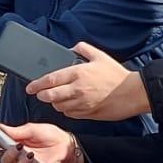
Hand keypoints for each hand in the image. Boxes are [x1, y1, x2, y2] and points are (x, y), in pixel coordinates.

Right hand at [0, 123, 79, 162]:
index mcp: (16, 141)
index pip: (0, 144)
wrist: (65, 145)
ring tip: (31, 155)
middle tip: (17, 148)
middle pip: (4, 160)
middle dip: (8, 155)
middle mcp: (19, 154)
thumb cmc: (50, 134)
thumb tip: (1, 127)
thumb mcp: (33, 129)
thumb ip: (17, 131)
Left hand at [27, 43, 149, 120]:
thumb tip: (70, 49)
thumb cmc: (116, 75)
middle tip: (41, 93)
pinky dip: (66, 110)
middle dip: (42, 95)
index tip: (30, 87)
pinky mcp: (87, 114)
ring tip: (57, 97)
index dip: (37, 84)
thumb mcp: (99, 56)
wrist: (133, 93)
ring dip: (54, 103)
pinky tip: (70, 104)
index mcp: (78, 73)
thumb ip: (82, 49)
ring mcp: (82, 104)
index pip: (50, 80)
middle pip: (50, 96)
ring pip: (58, 107)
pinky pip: (70, 114)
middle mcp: (77, 90)